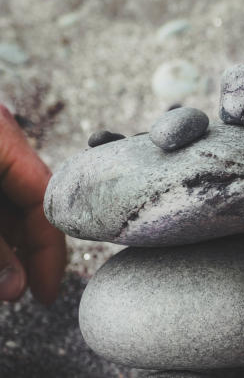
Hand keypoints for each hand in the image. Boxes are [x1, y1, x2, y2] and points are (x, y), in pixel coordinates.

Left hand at [0, 104, 65, 304]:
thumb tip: (15, 289)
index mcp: (4, 141)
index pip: (45, 203)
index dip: (48, 252)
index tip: (44, 293)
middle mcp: (1, 147)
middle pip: (27, 208)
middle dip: (24, 253)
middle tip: (18, 292)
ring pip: (6, 209)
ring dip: (7, 247)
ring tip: (6, 279)